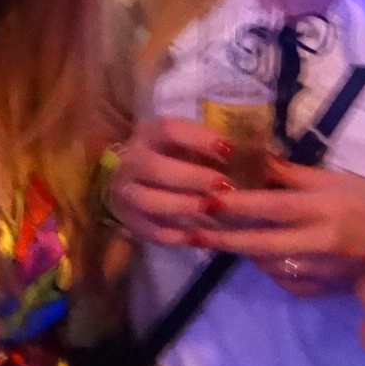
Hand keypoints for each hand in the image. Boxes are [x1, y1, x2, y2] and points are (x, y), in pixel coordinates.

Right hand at [111, 116, 229, 247]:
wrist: (136, 182)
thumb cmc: (174, 158)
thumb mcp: (186, 143)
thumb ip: (208, 146)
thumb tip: (239, 154)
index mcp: (148, 134)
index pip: (168, 130)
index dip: (199, 139)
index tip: (229, 150)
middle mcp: (131, 161)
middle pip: (154, 167)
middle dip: (192, 177)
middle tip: (224, 186)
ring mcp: (125, 192)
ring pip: (147, 200)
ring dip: (182, 206)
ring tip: (211, 210)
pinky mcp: (129, 221)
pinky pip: (149, 230)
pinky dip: (175, 235)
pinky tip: (198, 235)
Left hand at [198, 162, 364, 293]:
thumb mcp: (335, 180)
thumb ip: (293, 175)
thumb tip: (256, 160)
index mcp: (324, 209)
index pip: (273, 208)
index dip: (239, 206)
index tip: (208, 201)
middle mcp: (319, 242)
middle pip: (262, 244)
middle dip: (225, 240)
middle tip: (194, 234)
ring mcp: (320, 271)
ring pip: (269, 265)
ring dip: (245, 252)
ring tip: (221, 239)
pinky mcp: (322, 290)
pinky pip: (285, 281)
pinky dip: (270, 269)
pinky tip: (263, 257)